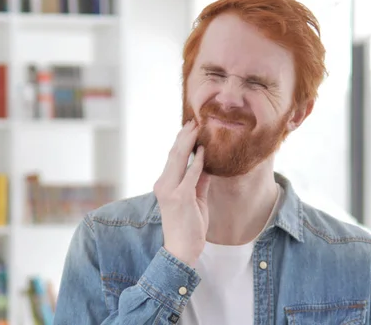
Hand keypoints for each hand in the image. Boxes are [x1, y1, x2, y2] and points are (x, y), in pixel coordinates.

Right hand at [153, 119, 210, 266]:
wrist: (181, 250)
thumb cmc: (189, 227)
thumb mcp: (196, 199)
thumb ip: (199, 181)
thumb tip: (206, 163)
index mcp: (165, 184)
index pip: (173, 158)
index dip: (181, 141)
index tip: (190, 128)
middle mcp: (163, 185)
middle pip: (174, 154)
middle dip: (185, 136)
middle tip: (194, 120)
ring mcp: (170, 191)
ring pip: (179, 160)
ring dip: (189, 142)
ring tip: (197, 127)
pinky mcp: (180, 198)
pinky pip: (191, 175)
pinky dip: (197, 162)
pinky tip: (204, 150)